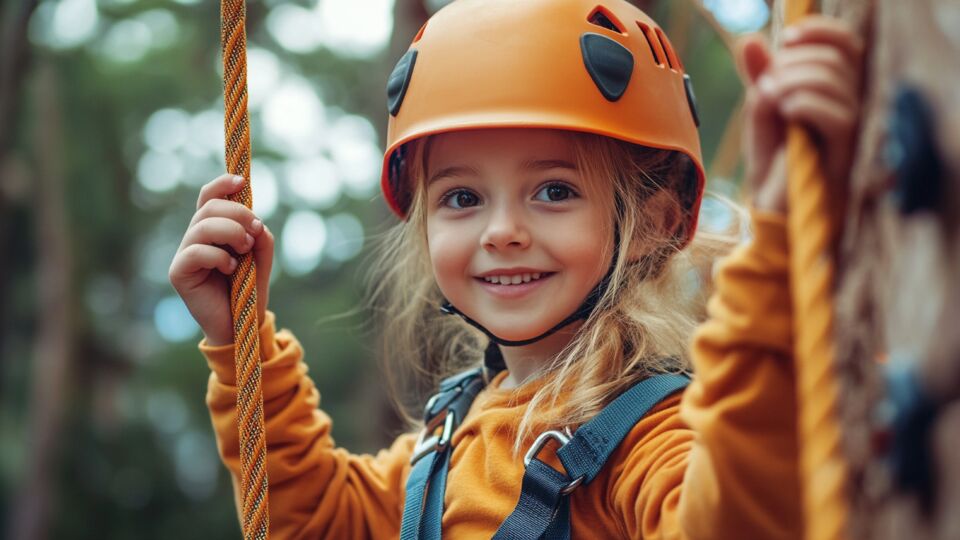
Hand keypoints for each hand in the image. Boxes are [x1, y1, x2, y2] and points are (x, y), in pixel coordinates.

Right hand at [169, 174, 273, 345]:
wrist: (241, 325)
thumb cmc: (249, 290)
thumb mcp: (261, 257)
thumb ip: (260, 236)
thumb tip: (255, 222)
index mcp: (213, 229)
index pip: (209, 197)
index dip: (222, 184)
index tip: (242, 181)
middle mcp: (195, 238)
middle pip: (210, 207)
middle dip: (238, 213)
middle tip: (255, 231)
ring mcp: (184, 254)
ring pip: (203, 226)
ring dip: (231, 232)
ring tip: (245, 250)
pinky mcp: (178, 273)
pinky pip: (195, 252)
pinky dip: (219, 256)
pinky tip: (230, 269)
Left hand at [738, 16, 863, 213]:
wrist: (773, 211)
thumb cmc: (773, 165)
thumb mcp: (761, 113)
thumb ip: (761, 77)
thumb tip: (752, 41)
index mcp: (839, 91)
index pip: (848, 46)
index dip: (822, 33)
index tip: (788, 39)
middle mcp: (854, 106)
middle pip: (838, 59)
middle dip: (795, 63)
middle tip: (766, 84)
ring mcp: (854, 131)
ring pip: (837, 82)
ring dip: (793, 81)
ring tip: (768, 98)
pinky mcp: (847, 155)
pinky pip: (838, 116)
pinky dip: (805, 104)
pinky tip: (785, 112)